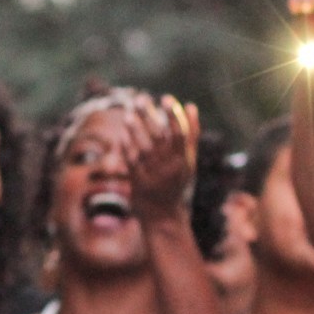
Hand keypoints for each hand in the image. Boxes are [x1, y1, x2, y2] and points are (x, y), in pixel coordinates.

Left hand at [124, 93, 197, 220]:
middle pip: (158, 138)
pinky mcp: (137, 181)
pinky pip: (131, 160)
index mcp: (183, 161)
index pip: (179, 135)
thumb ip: (190, 134)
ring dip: (135, 129)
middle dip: (149, 117)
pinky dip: (127, 145)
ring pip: (143, 148)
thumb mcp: (188, 160)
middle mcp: (168, 168)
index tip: (166, 98)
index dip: (173, 116)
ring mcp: (152, 175)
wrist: (163, 215)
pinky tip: (122, 132)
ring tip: (130, 112)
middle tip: (141, 98)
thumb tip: (191, 105)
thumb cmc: (176, 182)